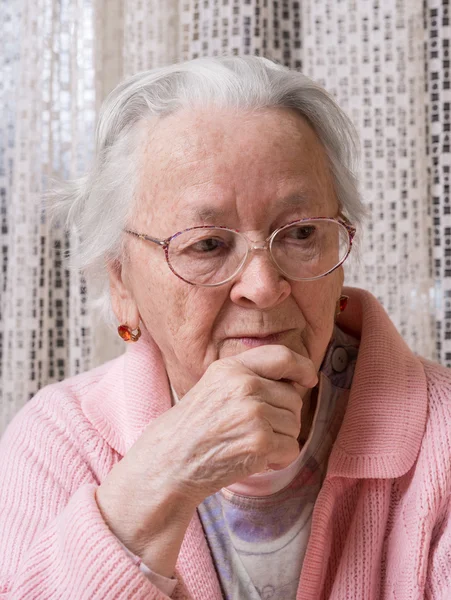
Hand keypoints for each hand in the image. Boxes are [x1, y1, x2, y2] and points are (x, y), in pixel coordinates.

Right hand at [96, 344, 316, 570]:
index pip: (282, 356)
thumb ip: (250, 377)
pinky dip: (278, 459)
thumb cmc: (193, 427)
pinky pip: (291, 448)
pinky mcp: (260, 442)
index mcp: (232, 367)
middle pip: (293, 397)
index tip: (309, 378)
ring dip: (279, 439)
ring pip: (295, 424)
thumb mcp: (215, 386)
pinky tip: (253, 458)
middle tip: (254, 430)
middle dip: (283, 416)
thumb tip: (297, 381)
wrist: (170, 462)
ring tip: (248, 443)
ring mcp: (253, 413)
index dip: (302, 367)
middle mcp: (244, 385)